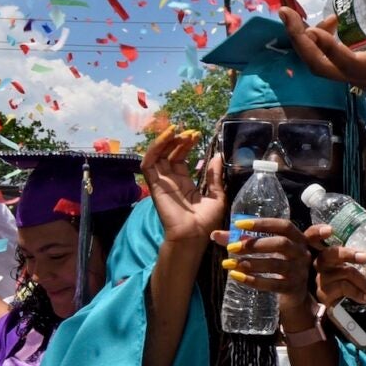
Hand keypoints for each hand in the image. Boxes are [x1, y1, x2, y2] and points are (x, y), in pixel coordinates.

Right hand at [142, 127, 218, 243]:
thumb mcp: (216, 195)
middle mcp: (171, 180)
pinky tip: (166, 138)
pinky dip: (154, 149)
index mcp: (185, 182)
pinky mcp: (154, 185)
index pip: (181, 157)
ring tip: (176, 130)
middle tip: (190, 132)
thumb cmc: (206, 221)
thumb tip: (217, 156)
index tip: (198, 134)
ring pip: (156, 156)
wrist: (194, 235)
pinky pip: (148, 165)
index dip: (187, 145)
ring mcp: (162, 182)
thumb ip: (214, 176)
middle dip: (178, 140)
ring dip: (165, 141)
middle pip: (168, 154)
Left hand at [213, 217, 314, 312]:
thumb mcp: (266, 252)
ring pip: (276, 265)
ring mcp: (299, 271)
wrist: (293, 295)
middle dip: (255, 244)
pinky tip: (236, 276)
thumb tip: (215, 234)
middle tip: (231, 248)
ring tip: (229, 263)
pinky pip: (273, 284)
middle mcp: (301, 253)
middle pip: (281, 244)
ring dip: (251, 263)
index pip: (284, 226)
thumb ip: (243, 242)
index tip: (239, 224)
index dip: (263, 224)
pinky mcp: (292, 288)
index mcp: (297, 239)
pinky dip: (253, 281)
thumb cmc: (278, 266)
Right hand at [279, 8, 365, 116]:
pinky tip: (314, 32)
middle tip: (284, 14)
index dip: (317, 40)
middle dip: (296, 39)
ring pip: (323, 65)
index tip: (320, 19)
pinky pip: (345, 63)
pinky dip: (328, 48)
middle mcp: (364, 78)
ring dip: (301, 41)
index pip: (329, 60)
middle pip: (317, 64)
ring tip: (289, 18)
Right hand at [306, 219, 365, 307]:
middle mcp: (319, 263)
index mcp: (326, 249)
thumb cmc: (354, 272)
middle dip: (347, 254)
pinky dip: (358, 292)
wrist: (348, 305)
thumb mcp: (362, 250)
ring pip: (341, 273)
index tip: (330, 230)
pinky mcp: (324, 295)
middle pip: (328, 255)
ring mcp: (320, 279)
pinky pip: (343, 289)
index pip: (312, 237)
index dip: (317, 232)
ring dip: (361, 279)